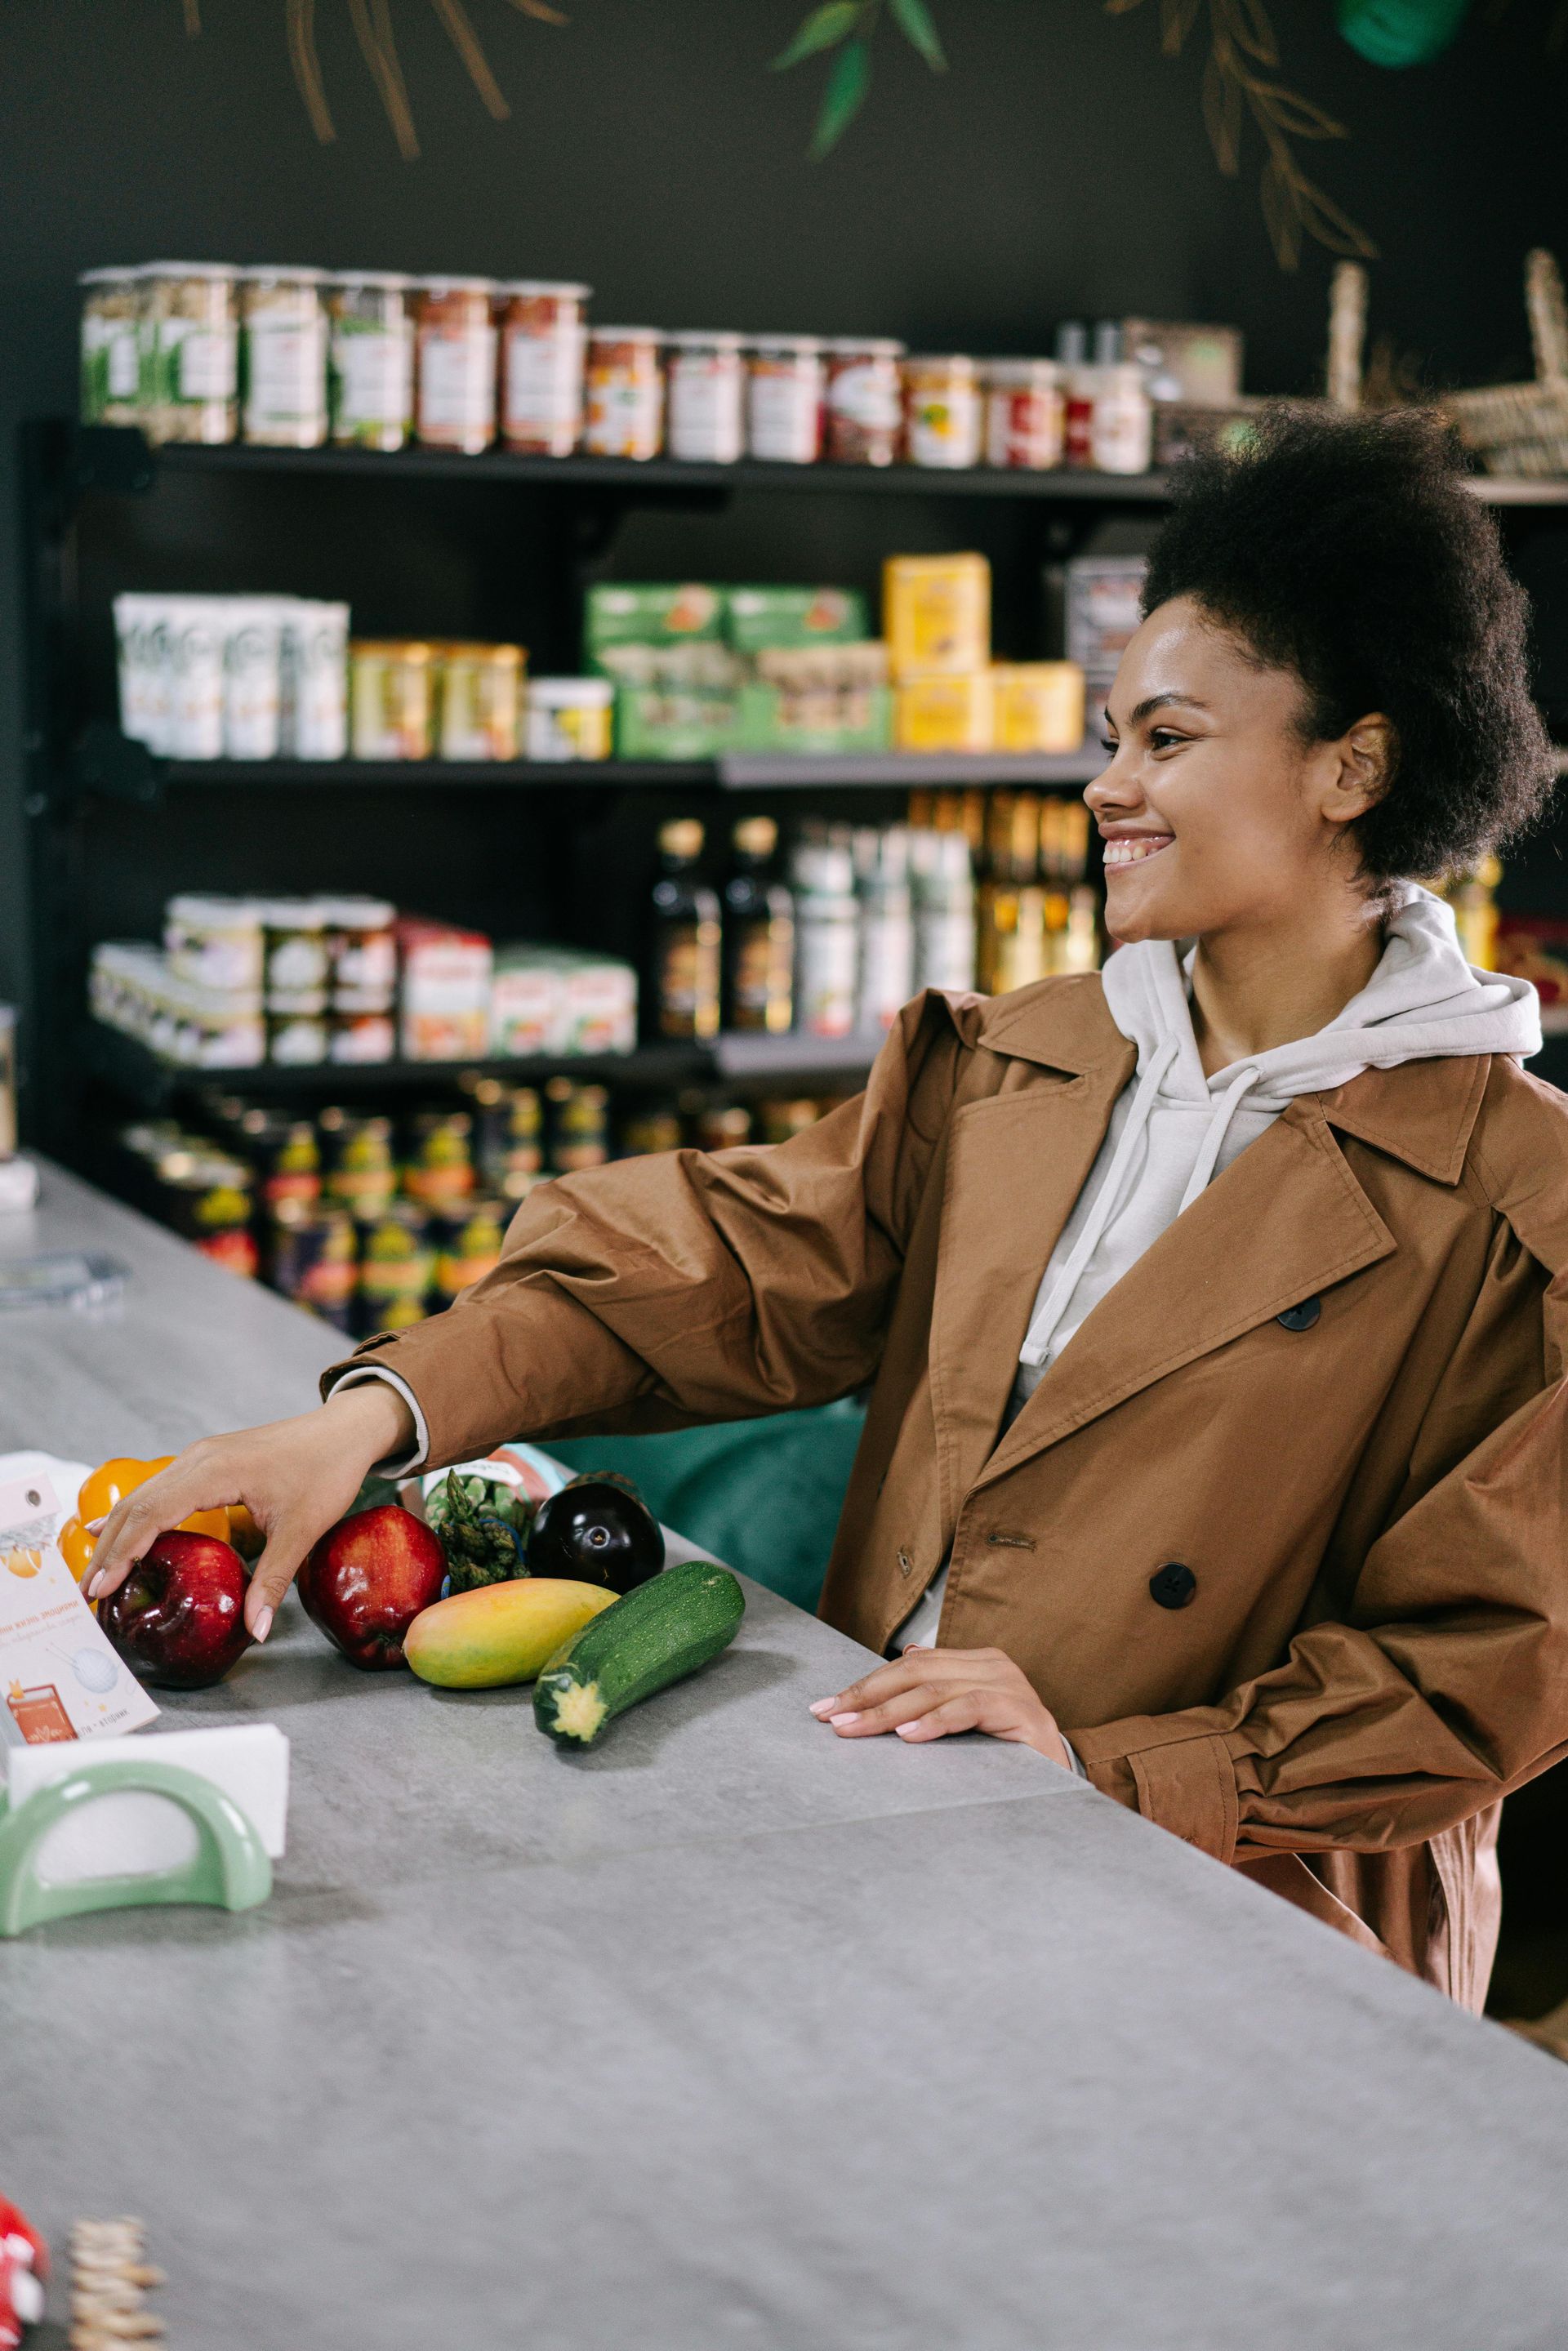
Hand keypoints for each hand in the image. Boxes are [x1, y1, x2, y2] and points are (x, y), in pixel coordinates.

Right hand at [84, 1383, 415, 1642]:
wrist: (345, 1430)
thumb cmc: (327, 1471)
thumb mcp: (302, 1530)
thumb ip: (272, 1581)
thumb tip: (254, 1631)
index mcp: (215, 1471)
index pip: (152, 1513)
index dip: (122, 1552)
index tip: (101, 1587)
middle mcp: (198, 1459)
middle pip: (136, 1505)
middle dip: (108, 1549)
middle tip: (86, 1594)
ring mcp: (199, 1457)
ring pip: (143, 1495)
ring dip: (117, 1533)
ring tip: (97, 1575)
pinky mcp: (206, 1460)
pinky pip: (159, 1488)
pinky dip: (136, 1516)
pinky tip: (115, 1532)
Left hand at [809, 1645, 1072, 1766]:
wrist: (1064, 1787)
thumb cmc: (1009, 1757)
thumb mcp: (965, 1720)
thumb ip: (939, 1691)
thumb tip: (904, 1658)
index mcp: (978, 1662)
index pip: (911, 1665)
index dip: (866, 1685)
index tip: (826, 1708)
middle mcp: (994, 1666)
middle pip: (917, 1672)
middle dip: (867, 1696)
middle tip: (831, 1717)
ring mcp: (1010, 1685)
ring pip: (935, 1688)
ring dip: (888, 1711)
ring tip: (855, 1729)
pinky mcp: (1022, 1711)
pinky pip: (969, 1708)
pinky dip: (935, 1722)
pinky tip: (907, 1736)